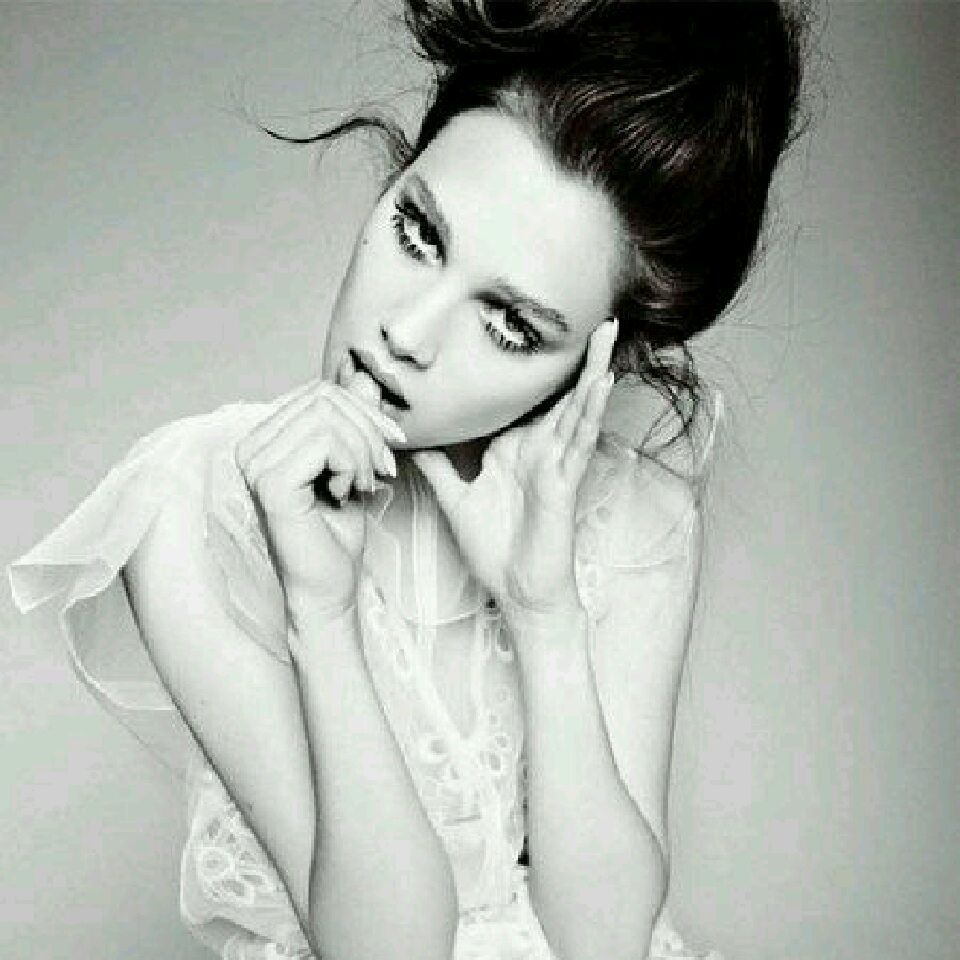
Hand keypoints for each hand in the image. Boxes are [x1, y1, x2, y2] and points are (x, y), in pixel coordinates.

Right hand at [234, 378, 405, 613]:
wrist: (329, 586)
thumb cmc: (337, 532)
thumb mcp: (354, 464)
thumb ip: (354, 420)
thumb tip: (363, 376)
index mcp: (266, 437)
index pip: (320, 391)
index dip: (365, 410)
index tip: (392, 442)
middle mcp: (251, 445)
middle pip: (325, 399)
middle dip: (369, 430)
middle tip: (383, 469)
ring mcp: (255, 463)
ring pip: (328, 419)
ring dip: (363, 452)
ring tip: (365, 484)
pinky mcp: (269, 482)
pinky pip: (326, 443)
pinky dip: (352, 465)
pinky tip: (349, 493)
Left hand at [412, 317, 617, 623]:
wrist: (519, 593)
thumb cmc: (495, 550)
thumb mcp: (456, 499)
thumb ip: (438, 466)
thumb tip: (411, 438)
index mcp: (516, 450)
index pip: (528, 401)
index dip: (534, 369)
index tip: (535, 328)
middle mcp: (540, 452)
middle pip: (563, 396)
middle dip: (580, 357)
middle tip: (596, 316)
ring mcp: (556, 466)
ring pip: (578, 410)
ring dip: (593, 372)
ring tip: (607, 334)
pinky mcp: (564, 484)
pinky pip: (578, 444)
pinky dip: (590, 413)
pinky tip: (601, 385)